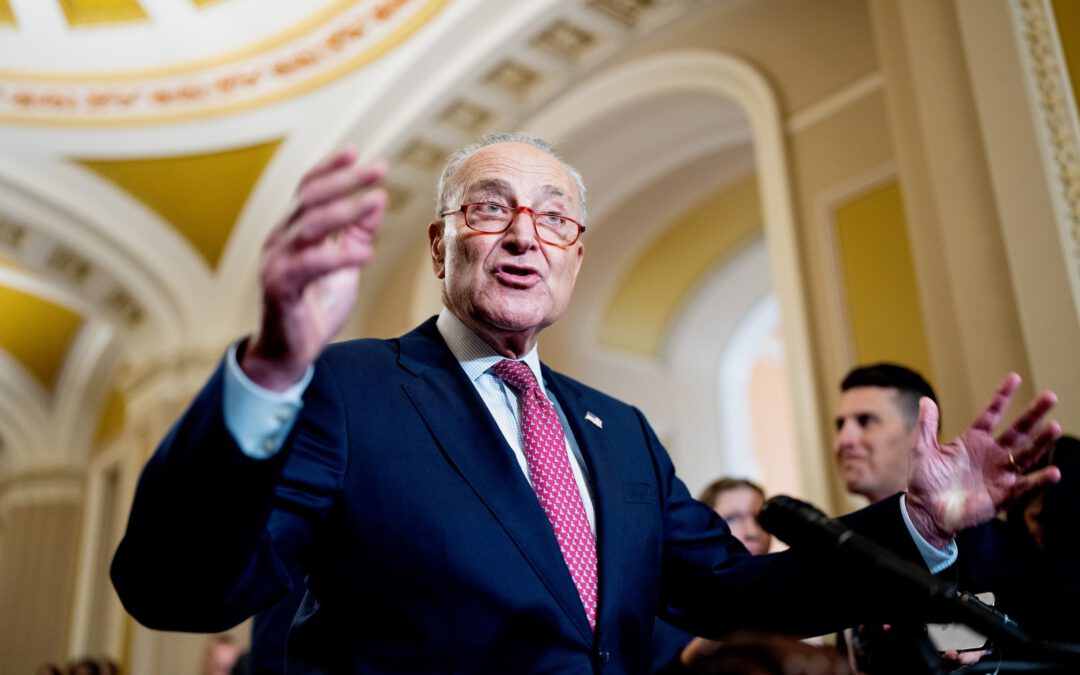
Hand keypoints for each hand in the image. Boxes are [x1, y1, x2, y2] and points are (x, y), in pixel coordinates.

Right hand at [242, 147, 387, 390]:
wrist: (291, 352)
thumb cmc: (315, 305)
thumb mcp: (343, 264)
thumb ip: (355, 234)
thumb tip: (377, 201)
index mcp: (292, 232)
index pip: (308, 189)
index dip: (330, 168)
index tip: (357, 151)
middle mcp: (280, 240)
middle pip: (311, 199)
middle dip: (346, 181)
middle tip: (379, 168)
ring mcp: (277, 263)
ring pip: (310, 226)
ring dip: (346, 210)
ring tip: (377, 200)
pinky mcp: (281, 288)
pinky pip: (310, 266)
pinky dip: (338, 257)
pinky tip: (365, 254)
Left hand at [905, 373, 1060, 547]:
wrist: (927, 511)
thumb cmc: (925, 481)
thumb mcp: (923, 450)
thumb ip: (927, 427)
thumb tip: (926, 400)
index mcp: (973, 440)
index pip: (991, 413)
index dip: (1002, 396)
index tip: (1015, 378)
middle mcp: (992, 454)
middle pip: (1017, 430)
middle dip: (1033, 414)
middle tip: (1051, 396)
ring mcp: (1000, 473)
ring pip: (1026, 454)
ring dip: (1041, 442)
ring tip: (1054, 427)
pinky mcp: (1004, 494)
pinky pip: (1025, 486)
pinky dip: (1039, 480)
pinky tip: (1053, 472)